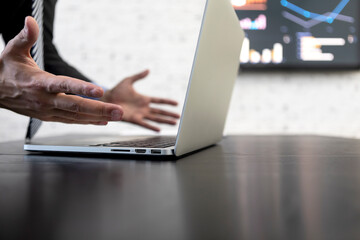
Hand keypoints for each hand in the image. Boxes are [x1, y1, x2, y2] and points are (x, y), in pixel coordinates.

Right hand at [0, 17, 123, 124]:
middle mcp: (45, 100)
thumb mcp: (13, 51)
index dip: (82, 88)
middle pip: (76, 106)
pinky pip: (72, 121)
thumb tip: (30, 21)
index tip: (99, 90)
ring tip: (117, 115)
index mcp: (39, 83)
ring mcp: (48, 111)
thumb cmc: (7, 70)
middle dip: (100, 109)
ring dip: (99, 116)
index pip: (63, 85)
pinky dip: (88, 122)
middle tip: (119, 110)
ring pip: (77, 116)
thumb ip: (25, 37)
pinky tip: (102, 121)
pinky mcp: (49, 117)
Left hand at [100, 70, 179, 131]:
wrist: (106, 99)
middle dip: (169, 114)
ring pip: (155, 118)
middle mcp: (143, 108)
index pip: (159, 101)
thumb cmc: (116, 91)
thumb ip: (138, 76)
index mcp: (144, 99)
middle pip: (160, 111)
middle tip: (179, 117)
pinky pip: (144, 124)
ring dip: (165, 121)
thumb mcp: (128, 81)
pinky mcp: (134, 119)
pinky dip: (152, 127)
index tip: (176, 103)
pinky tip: (159, 130)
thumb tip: (148, 70)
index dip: (168, 102)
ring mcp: (140, 114)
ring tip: (174, 124)